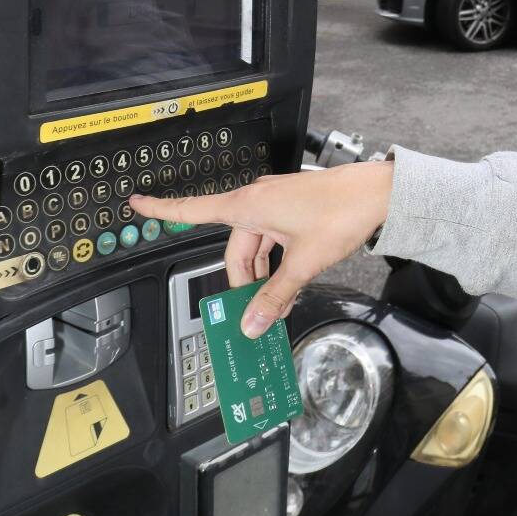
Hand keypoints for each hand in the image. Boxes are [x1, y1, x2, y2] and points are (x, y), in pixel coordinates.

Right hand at [129, 158, 394, 337]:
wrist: (380, 192)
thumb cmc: (341, 214)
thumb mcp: (304, 262)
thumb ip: (275, 294)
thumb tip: (251, 323)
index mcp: (249, 205)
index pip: (195, 209)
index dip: (164, 209)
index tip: (136, 203)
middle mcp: (257, 200)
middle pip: (234, 247)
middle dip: (244, 281)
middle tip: (258, 313)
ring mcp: (275, 202)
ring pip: (255, 246)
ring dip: (263, 275)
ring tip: (281, 304)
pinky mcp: (292, 208)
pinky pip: (272, 239)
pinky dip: (277, 262)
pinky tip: (290, 284)